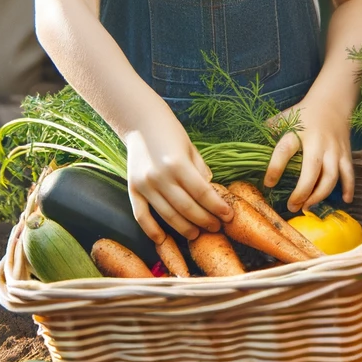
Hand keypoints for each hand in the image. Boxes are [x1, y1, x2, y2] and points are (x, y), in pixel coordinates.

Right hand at [124, 101, 232, 243]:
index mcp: (177, 164)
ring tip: (197, 233)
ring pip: (168, 216)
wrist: (140, 121)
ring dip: (185, 228)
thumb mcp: (190, 148)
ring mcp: (145, 185)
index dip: (218, 207)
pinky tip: (162, 240)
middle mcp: (160, 176)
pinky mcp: (132, 189)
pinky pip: (141, 215)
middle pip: (187, 208)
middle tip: (216, 227)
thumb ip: (200, 172)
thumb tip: (210, 194)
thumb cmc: (170, 133)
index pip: (203, 193)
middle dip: (205, 220)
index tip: (229, 216)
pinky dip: (151, 230)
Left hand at [263, 91, 355, 211]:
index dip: (275, 168)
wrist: (332, 102)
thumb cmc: (303, 114)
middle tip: (292, 206)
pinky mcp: (346, 153)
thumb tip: (245, 145)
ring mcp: (334, 149)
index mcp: (298, 133)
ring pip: (331, 177)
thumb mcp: (284, 118)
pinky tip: (344, 201)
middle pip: (312, 171)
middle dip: (302, 192)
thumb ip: (268, 131)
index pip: (284, 151)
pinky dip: (349, 188)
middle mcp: (317, 142)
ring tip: (307, 207)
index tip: (268, 184)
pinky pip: (349, 174)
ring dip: (320, 195)